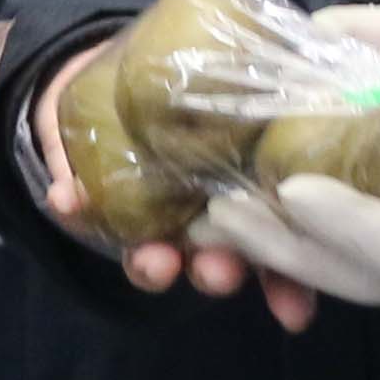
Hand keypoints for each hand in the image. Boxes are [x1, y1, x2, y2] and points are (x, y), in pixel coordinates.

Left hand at [37, 42, 317, 323]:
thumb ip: (275, 81)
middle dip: (219, 273)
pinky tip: (69, 198)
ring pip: (156, 257)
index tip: (294, 312)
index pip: (279, 255)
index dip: (290, 287)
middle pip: (218, 262)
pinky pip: (87, 212)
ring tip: (153, 260)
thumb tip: (310, 68)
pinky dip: (78, 208)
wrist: (127, 73)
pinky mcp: (99, 200)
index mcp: (252, 200)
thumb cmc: (207, 79)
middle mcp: (204, 222)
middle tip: (219, 272)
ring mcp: (152, 218)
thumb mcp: (252, 79)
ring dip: (153, 265)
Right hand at [190, 0, 379, 305]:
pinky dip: (345, 230)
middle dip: (249, 238)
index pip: (318, 196)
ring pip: (348, 266)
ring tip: (223, 208)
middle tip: (187, 212)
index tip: (193, 167)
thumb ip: (379, 36)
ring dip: (281, 241)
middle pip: (320, 247)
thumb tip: (293, 29)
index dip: (251, 190)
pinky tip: (301, 190)